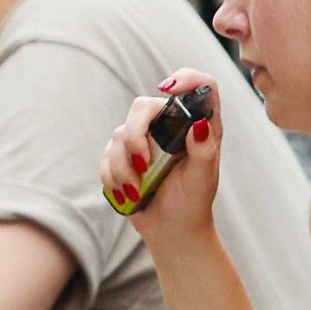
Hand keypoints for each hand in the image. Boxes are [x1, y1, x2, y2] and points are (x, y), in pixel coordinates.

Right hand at [96, 77, 223, 238]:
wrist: (172, 231)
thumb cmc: (193, 204)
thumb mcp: (203, 180)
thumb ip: (204, 152)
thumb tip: (200, 124)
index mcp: (199, 126)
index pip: (200, 86)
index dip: (186, 79)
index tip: (167, 90)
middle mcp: (170, 125)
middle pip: (143, 107)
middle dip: (135, 136)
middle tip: (142, 165)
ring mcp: (145, 138)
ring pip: (120, 134)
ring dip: (124, 168)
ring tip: (138, 192)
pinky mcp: (123, 154)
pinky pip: (107, 155)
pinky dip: (114, 178)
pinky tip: (129, 195)